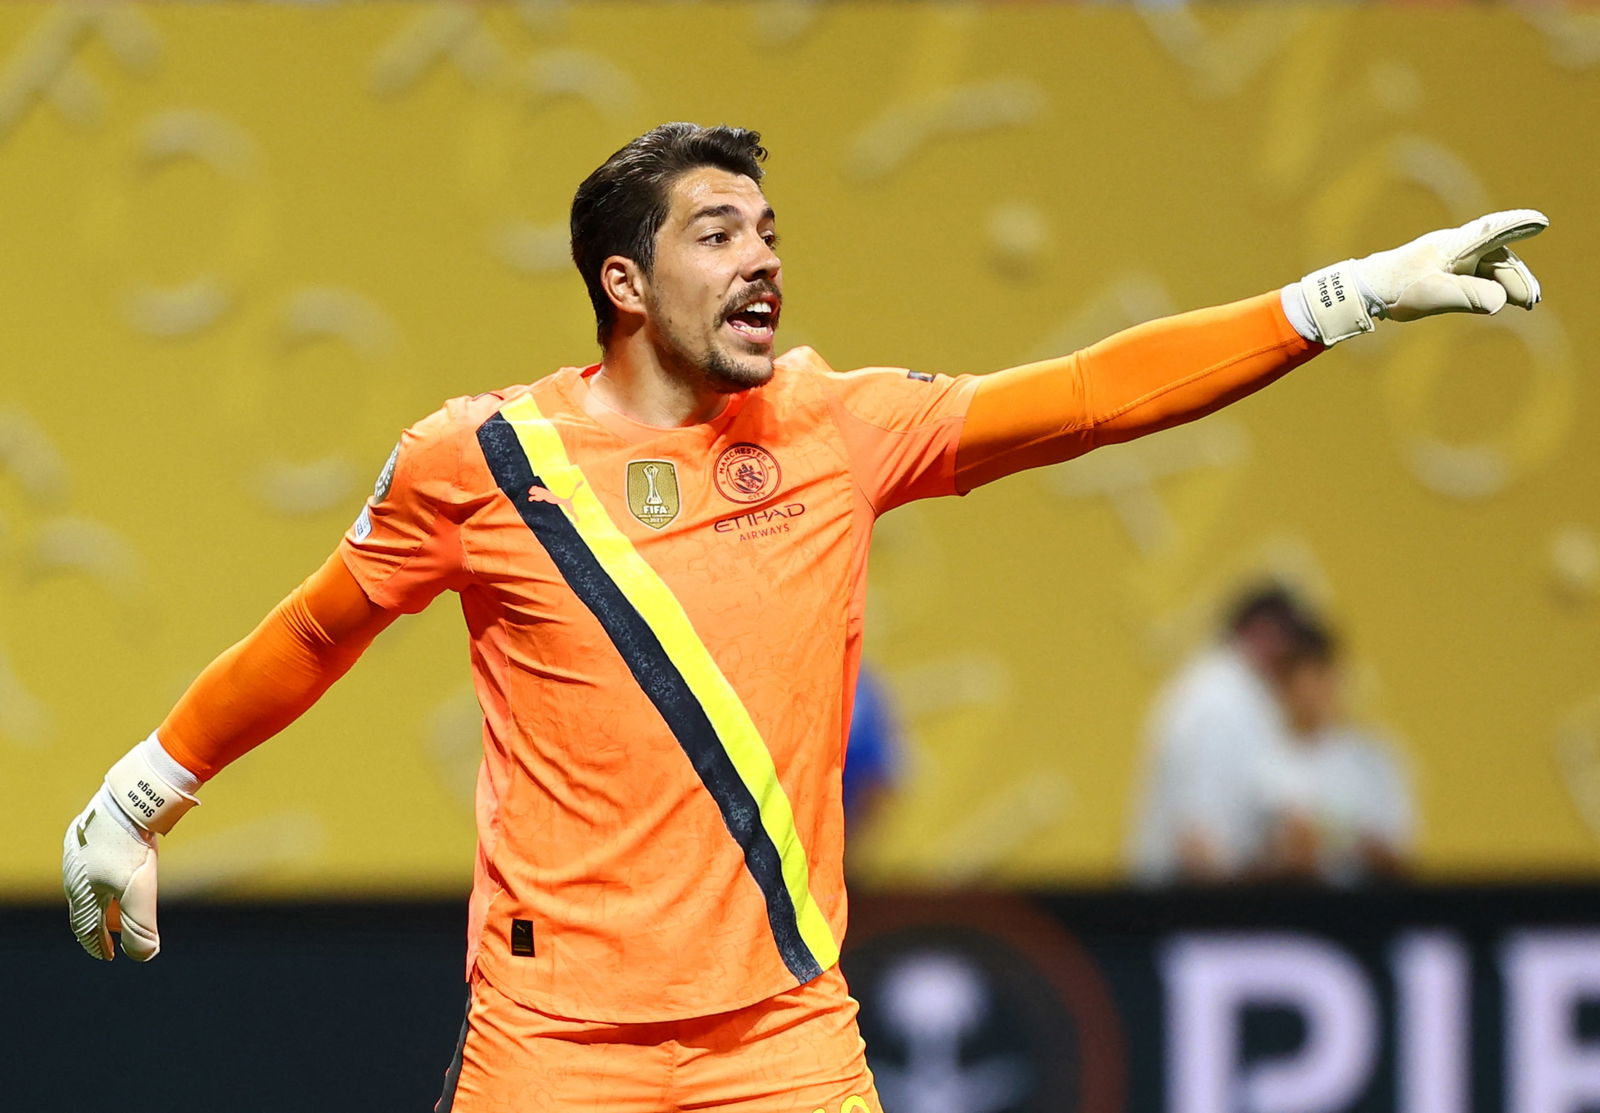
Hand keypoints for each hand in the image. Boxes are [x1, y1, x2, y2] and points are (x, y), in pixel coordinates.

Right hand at [62, 737, 199, 960]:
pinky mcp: (88, 831)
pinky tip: (116, 868)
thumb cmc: (131, 846)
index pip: (86, 927)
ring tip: (117, 904)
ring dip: (102, 899)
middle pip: (85, 907)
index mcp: (83, 891)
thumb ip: (140, 926)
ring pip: (89, 882)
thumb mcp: (140, 890)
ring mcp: (79, 850)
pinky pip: (93, 861)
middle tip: (112, 935)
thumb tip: (146, 955)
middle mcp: (74, 872)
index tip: (109, 957)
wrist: (128, 798)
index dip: (97, 944)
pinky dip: (103, 875)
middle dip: (98, 924)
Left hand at [1297, 209, 1547, 343]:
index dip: (1516, 226)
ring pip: (1492, 268)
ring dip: (1511, 284)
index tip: (1540, 222)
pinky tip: (1506, 300)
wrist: (1368, 290)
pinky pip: (1481, 276)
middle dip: (1519, 277)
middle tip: (1532, 300)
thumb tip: (1500, 302)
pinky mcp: (1449, 272)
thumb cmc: (1397, 288)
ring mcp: (1455, 259)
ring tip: (1527, 303)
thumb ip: (1468, 296)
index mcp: (1455, 245)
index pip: (1492, 232)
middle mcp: (1458, 247)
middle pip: (1498, 258)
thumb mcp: (1433, 294)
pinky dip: (1495, 287)